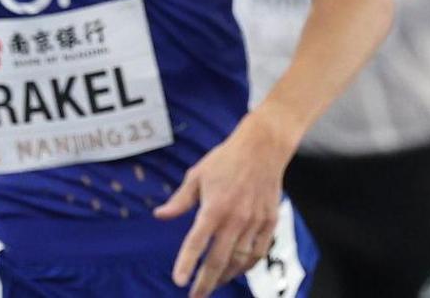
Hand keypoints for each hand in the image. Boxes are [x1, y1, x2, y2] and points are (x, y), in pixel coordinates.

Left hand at [154, 109, 293, 297]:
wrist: (263, 147)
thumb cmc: (227, 159)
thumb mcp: (197, 175)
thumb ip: (180, 200)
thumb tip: (160, 215)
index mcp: (214, 207)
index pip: (196, 242)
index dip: (186, 263)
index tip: (178, 281)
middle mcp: (235, 218)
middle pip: (218, 260)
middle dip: (205, 283)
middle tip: (195, 296)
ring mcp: (254, 221)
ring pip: (239, 260)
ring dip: (225, 276)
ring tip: (213, 284)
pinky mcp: (269, 221)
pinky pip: (258, 252)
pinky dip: (247, 266)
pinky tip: (237, 270)